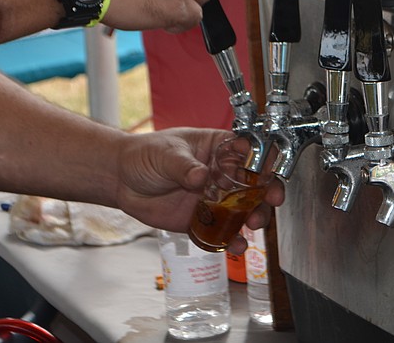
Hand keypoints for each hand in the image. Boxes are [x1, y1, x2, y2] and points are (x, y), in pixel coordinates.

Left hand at [112, 127, 283, 253]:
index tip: (270, 171)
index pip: (249, 151)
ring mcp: (215, 198)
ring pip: (244, 209)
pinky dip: (232, 239)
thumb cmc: (145, 155)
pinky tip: (236, 244)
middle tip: (271, 201)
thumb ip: (184, 166)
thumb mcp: (165, 154)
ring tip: (254, 225)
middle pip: (254, 182)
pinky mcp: (203, 219)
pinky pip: (222, 231)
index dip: (265, 160)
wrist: (122, 180)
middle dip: (267, 192)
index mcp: (217, 148)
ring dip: (255, 217)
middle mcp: (222, 173)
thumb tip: (199, 176)